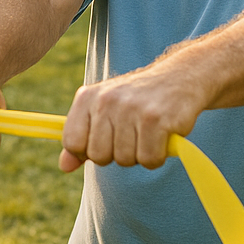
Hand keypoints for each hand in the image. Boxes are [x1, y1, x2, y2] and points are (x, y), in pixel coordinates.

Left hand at [60, 65, 204, 172]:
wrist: (179, 77)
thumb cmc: (135, 100)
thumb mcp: (102, 111)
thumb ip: (81, 138)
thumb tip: (64, 166)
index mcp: (87, 97)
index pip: (71, 142)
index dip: (88, 151)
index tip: (104, 142)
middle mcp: (105, 101)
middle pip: (98, 156)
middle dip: (116, 155)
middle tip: (131, 136)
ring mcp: (131, 109)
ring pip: (125, 160)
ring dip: (139, 155)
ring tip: (147, 133)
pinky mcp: (157, 120)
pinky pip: (149, 160)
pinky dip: (157, 157)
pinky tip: (161, 139)